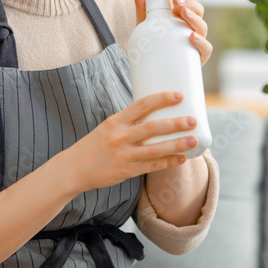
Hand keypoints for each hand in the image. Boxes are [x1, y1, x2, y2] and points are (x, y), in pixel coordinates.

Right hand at [63, 91, 197, 191]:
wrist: (74, 169)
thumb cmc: (95, 145)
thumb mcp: (108, 127)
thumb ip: (129, 122)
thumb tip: (157, 113)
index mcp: (115, 121)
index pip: (142, 105)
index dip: (162, 99)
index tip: (179, 95)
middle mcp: (119, 137)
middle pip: (152, 128)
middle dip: (175, 124)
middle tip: (193, 120)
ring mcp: (123, 155)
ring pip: (155, 149)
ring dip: (177, 145)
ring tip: (193, 140)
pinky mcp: (126, 171)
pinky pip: (152, 166)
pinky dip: (168, 162)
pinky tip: (182, 158)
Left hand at [133, 0, 212, 66]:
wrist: (156, 71)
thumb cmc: (155, 46)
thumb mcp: (146, 27)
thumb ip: (142, 10)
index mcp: (182, 17)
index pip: (188, 1)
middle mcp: (192, 27)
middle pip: (198, 11)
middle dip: (189, 3)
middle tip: (177, 1)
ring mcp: (197, 41)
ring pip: (202, 26)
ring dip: (194, 18)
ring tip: (184, 14)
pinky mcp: (198, 57)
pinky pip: (206, 48)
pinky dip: (201, 42)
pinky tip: (192, 36)